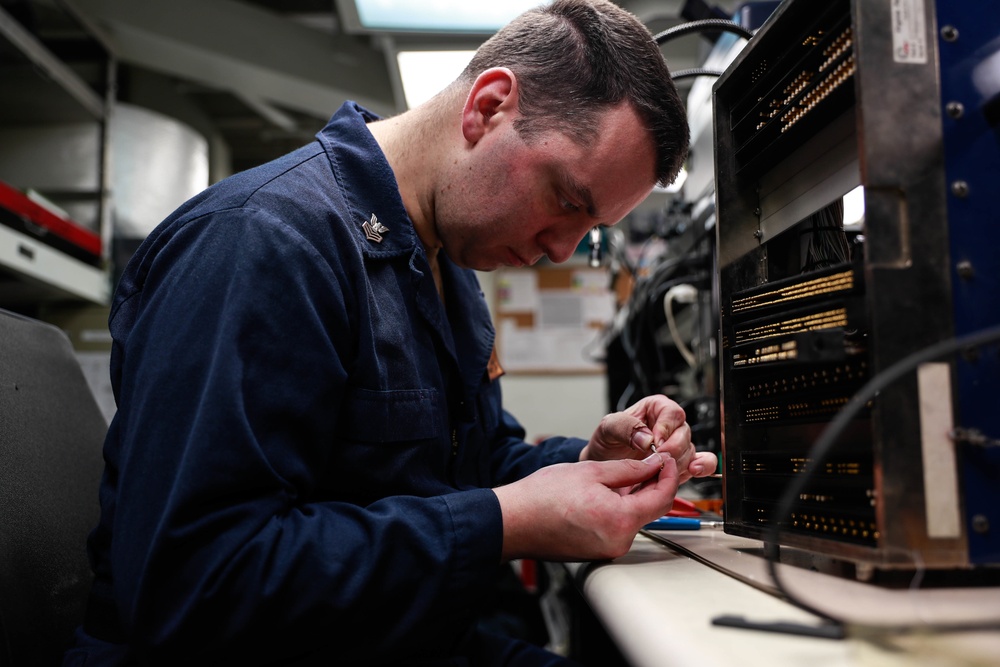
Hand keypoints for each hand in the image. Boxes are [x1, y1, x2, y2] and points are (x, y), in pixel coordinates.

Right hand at [494, 453, 677, 561]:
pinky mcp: (598, 553)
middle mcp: (618, 541)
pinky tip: (606, 495)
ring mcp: (608, 550)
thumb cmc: (541, 497)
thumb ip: (629, 469)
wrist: (513, 521)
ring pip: (634, 519)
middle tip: (650, 463)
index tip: (667, 460)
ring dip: (635, 498)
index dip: (669, 475)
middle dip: (654, 485)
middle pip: (652, 511)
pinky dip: (620, 511)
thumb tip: (654, 465)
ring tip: (621, 476)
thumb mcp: (591, 471)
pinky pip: (619, 529)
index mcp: (620, 520)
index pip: (663, 497)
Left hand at [579, 395, 716, 483]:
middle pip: (684, 433)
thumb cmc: (607, 442)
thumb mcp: (607, 428)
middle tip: (656, 460)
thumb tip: (647, 438)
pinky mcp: (681, 463)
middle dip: (671, 449)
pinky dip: (702, 467)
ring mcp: (677, 445)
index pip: (672, 412)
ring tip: (659, 470)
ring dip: (677, 463)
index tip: (655, 442)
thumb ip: (624, 427)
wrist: (606, 466)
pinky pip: (702, 462)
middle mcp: (670, 425)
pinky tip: (693, 471)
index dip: (666, 428)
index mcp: (655, 408)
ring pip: (690, 450)